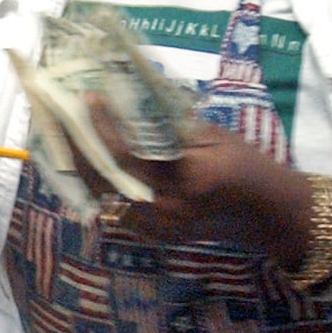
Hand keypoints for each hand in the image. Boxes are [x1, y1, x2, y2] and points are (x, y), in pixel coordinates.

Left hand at [79, 94, 308, 259]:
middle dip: (79, 149)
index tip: (89, 98)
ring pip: (104, 199)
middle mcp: (167, 212)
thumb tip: (128, 95)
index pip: (128, 156)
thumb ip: (169, 123)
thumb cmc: (246, 165)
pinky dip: (100, 186)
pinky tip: (91, 163)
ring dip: (84, 168)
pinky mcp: (156, 237)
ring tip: (69, 137)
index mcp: (186, 182)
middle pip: (105, 182)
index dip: (103, 127)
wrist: (268, 214)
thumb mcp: (213, 136)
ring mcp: (160, 230)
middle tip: (63, 118)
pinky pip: (115, 211)